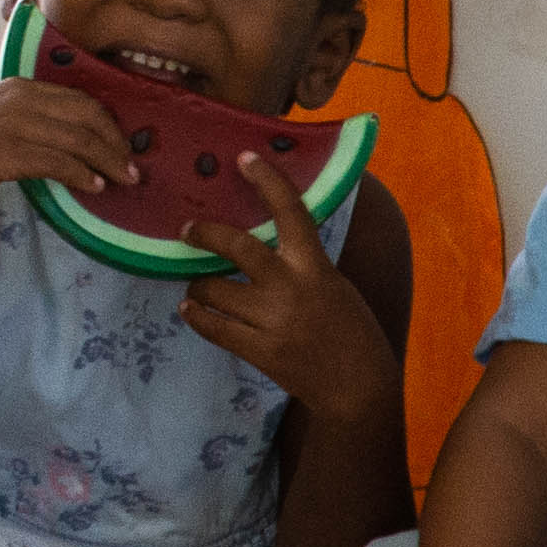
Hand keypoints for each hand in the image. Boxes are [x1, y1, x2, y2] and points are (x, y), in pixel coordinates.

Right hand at [0, 79, 142, 222]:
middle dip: (116, 142)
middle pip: (87, 116)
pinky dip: (81, 174)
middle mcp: (22, 99)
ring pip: (79, 139)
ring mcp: (16, 124)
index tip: (125, 145)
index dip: (110, 123)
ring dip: (107, 161)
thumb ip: (33, 120)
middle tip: (133, 166)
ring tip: (123, 180)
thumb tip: (75, 139)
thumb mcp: (0, 119)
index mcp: (22, 86)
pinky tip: (93, 186)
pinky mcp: (9, 151)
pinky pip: (59, 161)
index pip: (81, 100)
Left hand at [172, 155, 394, 424]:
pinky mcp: (260, 352)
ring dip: (199, 284)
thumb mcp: (333, 285)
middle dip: (204, 234)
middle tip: (187, 230)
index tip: (244, 158)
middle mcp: (292, 288)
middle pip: (236, 247)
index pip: (291, 211)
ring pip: (214, 289)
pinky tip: (190, 308)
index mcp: (316, 266)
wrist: (360, 389)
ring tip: (197, 285)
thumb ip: (302, 262)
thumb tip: (266, 238)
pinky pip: (213, 327)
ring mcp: (273, 321)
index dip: (267, 181)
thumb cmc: (350, 331)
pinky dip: (196, 314)